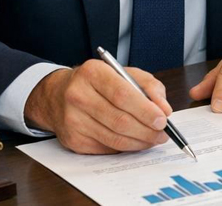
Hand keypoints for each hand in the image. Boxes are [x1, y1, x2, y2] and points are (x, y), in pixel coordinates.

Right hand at [24, 60, 171, 153]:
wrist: (57, 95)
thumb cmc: (97, 83)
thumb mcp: (123, 73)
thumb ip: (148, 86)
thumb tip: (164, 110)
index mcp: (92, 73)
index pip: (122, 94)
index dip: (145, 110)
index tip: (163, 119)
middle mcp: (78, 95)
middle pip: (119, 120)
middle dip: (147, 130)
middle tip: (163, 134)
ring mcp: (73, 120)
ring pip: (114, 138)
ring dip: (140, 142)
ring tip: (153, 139)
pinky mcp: (73, 140)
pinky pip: (107, 148)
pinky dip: (126, 147)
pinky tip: (135, 141)